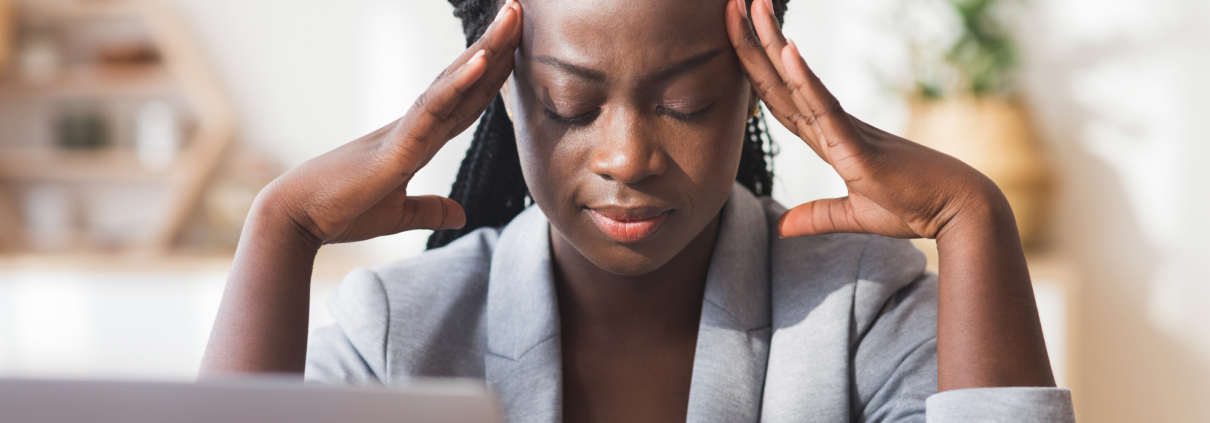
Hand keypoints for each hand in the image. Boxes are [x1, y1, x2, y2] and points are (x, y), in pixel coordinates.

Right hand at [259, 0, 523, 245]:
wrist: (297, 218)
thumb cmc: (340, 211)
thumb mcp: (398, 214)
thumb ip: (429, 210)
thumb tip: (461, 216)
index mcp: (418, 140)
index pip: (466, 102)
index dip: (492, 75)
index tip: (515, 46)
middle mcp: (415, 126)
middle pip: (465, 81)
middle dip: (495, 46)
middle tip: (518, 9)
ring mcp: (407, 131)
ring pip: (453, 83)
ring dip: (485, 49)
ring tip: (511, 15)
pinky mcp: (397, 146)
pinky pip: (432, 109)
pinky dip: (458, 84)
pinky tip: (482, 61)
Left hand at [726, 0, 1056, 390]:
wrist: (956, 212)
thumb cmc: (913, 207)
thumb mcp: (853, 216)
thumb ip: (817, 217)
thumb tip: (783, 229)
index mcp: (827, 138)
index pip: (779, 97)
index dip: (754, 68)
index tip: (736, 37)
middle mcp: (831, 126)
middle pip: (780, 80)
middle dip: (753, 42)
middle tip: (733, 4)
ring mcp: (843, 130)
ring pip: (796, 82)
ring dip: (772, 44)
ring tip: (752, 7)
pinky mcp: (857, 144)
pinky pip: (825, 107)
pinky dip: (805, 79)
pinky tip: (787, 50)